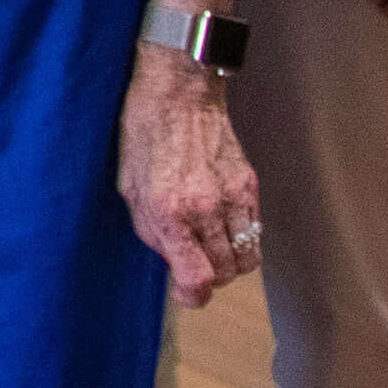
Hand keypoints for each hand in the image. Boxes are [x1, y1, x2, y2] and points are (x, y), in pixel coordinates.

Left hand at [118, 46, 258, 308]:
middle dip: (209, 278)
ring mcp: (232, 196)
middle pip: (225, 274)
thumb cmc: (143, 134)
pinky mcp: (249, 183)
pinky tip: (223, 225)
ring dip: (230, 262)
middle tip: (194, 264)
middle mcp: (205, 207)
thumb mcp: (130, 189)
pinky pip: (257, 231)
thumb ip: (152, 232)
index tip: (186, 293)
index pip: (197, 279)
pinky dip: (244, 239)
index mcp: (169, 211)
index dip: (192, 296)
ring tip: (211, 248)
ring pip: (247, 258)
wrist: (176, 92)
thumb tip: (173, 264)